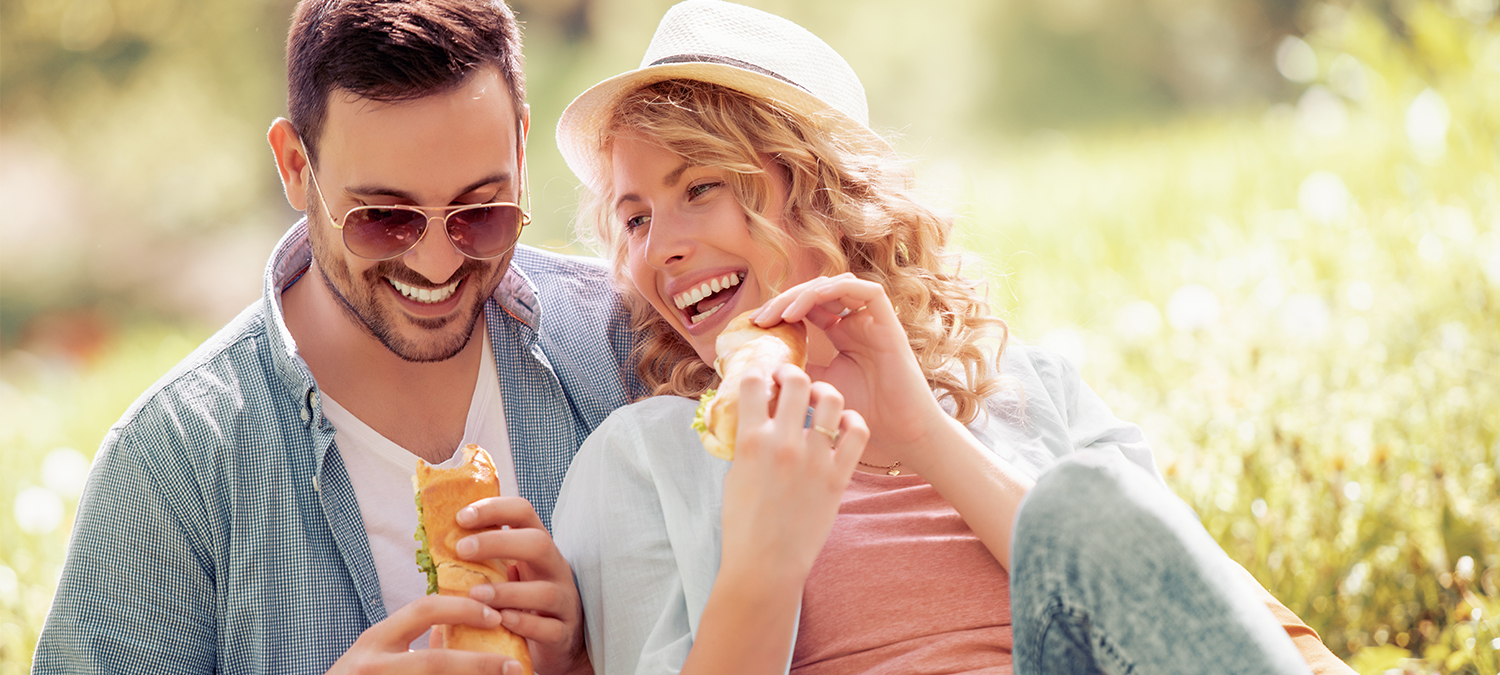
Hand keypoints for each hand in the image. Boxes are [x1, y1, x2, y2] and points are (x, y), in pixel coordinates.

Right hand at [326, 594, 519, 673]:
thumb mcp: (376, 655)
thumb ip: (410, 639)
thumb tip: (454, 626)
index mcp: (375, 640)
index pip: (424, 610)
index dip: (464, 609)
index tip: (495, 615)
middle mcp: (373, 665)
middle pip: (435, 664)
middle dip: (479, 665)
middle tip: (513, 667)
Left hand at [454, 497, 590, 674]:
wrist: (557, 640)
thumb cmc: (521, 602)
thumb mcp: (504, 574)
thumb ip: (480, 562)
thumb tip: (431, 551)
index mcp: (537, 547)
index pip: (523, 512)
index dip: (494, 508)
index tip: (461, 517)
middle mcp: (555, 569)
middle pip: (538, 543)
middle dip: (499, 542)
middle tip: (462, 550)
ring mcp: (564, 601)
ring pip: (545, 591)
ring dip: (507, 592)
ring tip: (475, 595)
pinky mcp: (563, 633)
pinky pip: (549, 628)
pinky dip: (524, 624)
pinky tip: (500, 622)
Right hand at [719, 364, 867, 579]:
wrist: (766, 565)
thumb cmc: (744, 523)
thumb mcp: (735, 474)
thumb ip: (747, 441)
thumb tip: (757, 415)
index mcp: (750, 440)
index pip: (754, 382)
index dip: (759, 373)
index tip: (763, 378)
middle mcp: (784, 443)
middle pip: (797, 381)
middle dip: (792, 373)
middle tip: (791, 380)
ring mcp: (814, 459)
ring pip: (832, 399)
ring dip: (824, 392)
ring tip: (820, 399)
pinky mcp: (838, 476)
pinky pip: (857, 432)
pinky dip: (853, 421)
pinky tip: (844, 424)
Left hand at [753, 273, 947, 461]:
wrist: (901, 432)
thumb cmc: (863, 413)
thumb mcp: (817, 387)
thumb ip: (796, 368)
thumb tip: (759, 361)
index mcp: (841, 334)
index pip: (807, 306)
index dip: (780, 308)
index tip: (755, 325)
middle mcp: (856, 322)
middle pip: (817, 291)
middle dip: (786, 299)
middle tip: (762, 318)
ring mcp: (873, 321)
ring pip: (838, 285)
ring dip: (806, 293)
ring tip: (783, 314)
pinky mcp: (889, 323)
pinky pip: (868, 290)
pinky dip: (838, 289)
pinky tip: (811, 302)